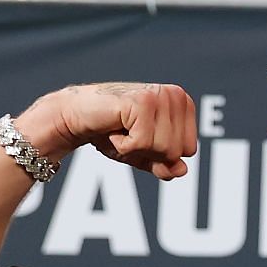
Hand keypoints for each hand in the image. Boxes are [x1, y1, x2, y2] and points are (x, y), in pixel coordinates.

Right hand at [15, 82, 198, 179]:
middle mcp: (175, 95)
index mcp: (183, 104)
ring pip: (163, 149)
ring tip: (122, 129)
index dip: (162, 154)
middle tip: (129, 132)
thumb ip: (166, 165)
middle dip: (150, 152)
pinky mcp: (141, 101)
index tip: (142, 136)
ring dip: (135, 148)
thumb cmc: (113, 132)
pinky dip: (124, 145)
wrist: (76, 116)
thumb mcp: (145, 155)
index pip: (189, 150)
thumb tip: (182, 170)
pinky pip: (143, 143)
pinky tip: (114, 127)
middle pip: (177, 151)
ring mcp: (159, 96)